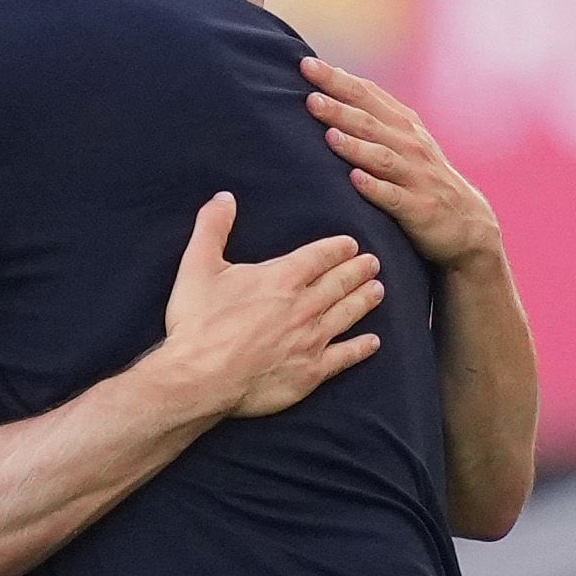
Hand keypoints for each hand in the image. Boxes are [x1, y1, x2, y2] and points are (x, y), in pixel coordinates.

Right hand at [155, 193, 385, 419]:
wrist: (201, 378)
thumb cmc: (198, 323)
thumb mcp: (197, 266)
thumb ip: (212, 228)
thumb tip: (223, 198)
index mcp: (281, 279)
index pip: (319, 257)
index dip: (337, 248)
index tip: (351, 244)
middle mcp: (303, 307)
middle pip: (339, 283)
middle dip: (358, 271)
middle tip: (373, 263)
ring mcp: (311, 340)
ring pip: (347, 314)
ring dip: (364, 301)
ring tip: (378, 290)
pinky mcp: (310, 372)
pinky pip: (344, 357)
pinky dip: (361, 348)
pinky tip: (373, 342)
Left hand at [305, 55, 502, 270]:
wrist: (466, 221)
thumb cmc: (422, 177)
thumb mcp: (405, 139)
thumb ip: (374, 114)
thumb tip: (335, 83)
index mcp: (402, 125)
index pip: (366, 95)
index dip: (337, 79)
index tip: (306, 64)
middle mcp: (409, 145)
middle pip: (370, 123)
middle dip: (340, 109)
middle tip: (310, 99)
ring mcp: (415, 176)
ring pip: (382, 157)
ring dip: (356, 146)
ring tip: (330, 136)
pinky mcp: (418, 208)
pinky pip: (394, 197)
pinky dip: (375, 187)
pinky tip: (355, 180)